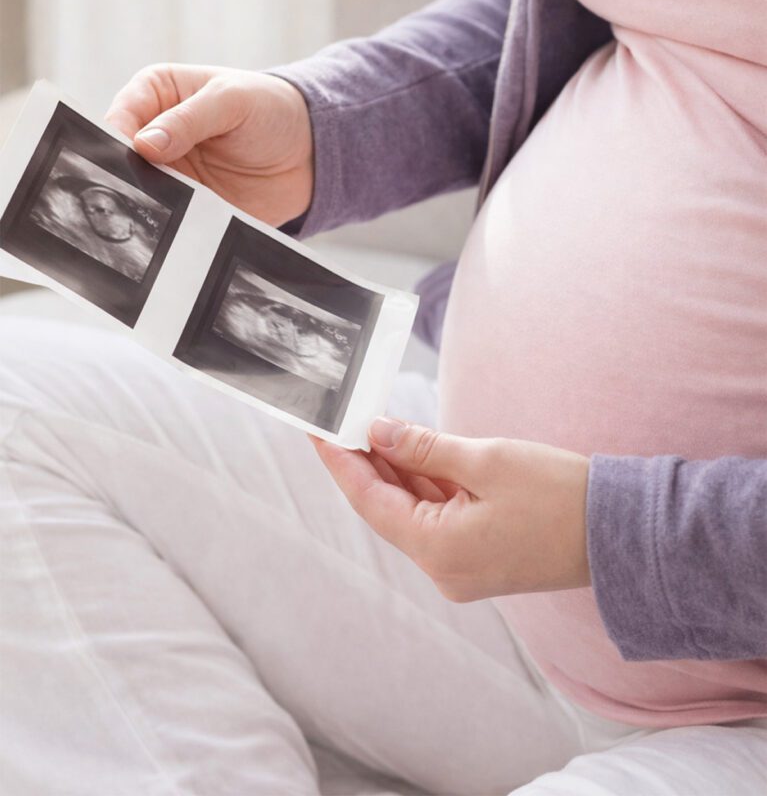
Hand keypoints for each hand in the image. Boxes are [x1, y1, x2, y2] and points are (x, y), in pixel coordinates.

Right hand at [105, 64, 312, 225]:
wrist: (309, 151)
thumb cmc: (270, 108)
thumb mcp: (232, 100)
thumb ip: (188, 120)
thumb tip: (145, 144)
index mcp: (156, 94)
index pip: (121, 115)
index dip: (118, 137)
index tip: (129, 156)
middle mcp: (155, 134)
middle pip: (123, 158)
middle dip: (127, 174)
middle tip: (139, 188)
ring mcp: (170, 172)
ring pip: (142, 192)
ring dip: (149, 203)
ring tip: (161, 210)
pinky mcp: (188, 204)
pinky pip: (171, 218)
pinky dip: (172, 225)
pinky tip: (176, 229)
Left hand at [311, 420, 590, 600]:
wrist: (622, 533)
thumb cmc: (560, 495)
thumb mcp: (486, 460)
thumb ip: (424, 448)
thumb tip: (378, 432)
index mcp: (438, 549)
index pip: (370, 501)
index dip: (341, 463)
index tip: (319, 431)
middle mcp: (443, 569)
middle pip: (387, 509)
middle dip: (366, 463)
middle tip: (345, 420)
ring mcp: (461, 568)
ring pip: (412, 513)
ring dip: (396, 472)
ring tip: (374, 428)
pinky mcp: (479, 558)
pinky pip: (438, 519)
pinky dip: (425, 487)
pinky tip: (412, 454)